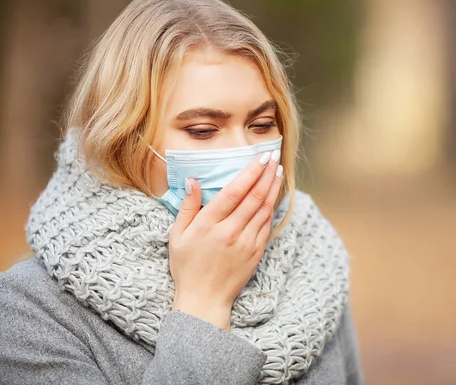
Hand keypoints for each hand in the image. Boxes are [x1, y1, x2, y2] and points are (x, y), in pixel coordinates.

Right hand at [168, 150, 282, 330]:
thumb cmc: (187, 267)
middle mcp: (230, 231)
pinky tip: (275, 196)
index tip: (261, 157)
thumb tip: (193, 181)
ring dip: (273, 188)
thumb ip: (187, 207)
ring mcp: (246, 243)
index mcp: (209, 224)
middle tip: (274, 155)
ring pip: (264, 209)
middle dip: (266, 173)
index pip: (235, 191)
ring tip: (278, 171)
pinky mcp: (256, 253)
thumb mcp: (177, 236)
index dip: (251, 171)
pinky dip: (272, 208)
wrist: (204, 300)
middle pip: (254, 196)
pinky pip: (267, 226)